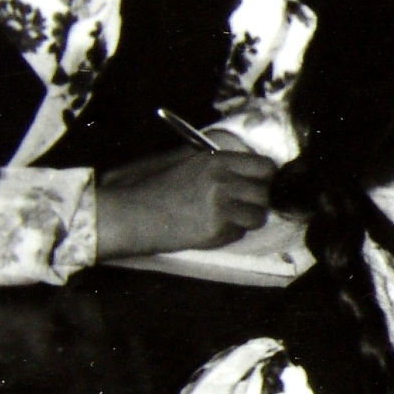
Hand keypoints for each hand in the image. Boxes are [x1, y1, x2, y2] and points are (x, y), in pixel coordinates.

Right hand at [96, 149, 275, 257]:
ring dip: (246, 219)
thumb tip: (240, 160)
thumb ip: (213, 159)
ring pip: (258, 216)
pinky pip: (239, 234)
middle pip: (266, 193)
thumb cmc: (147, 186)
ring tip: (225, 217)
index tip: (259, 182)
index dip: (265, 176)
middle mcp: (224, 182)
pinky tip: (209, 228)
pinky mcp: (216, 232)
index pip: (265, 167)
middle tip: (242, 203)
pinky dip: (230, 233)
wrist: (127, 214)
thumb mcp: (181, 160)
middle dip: (258, 199)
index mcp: (216, 161)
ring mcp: (222, 208)